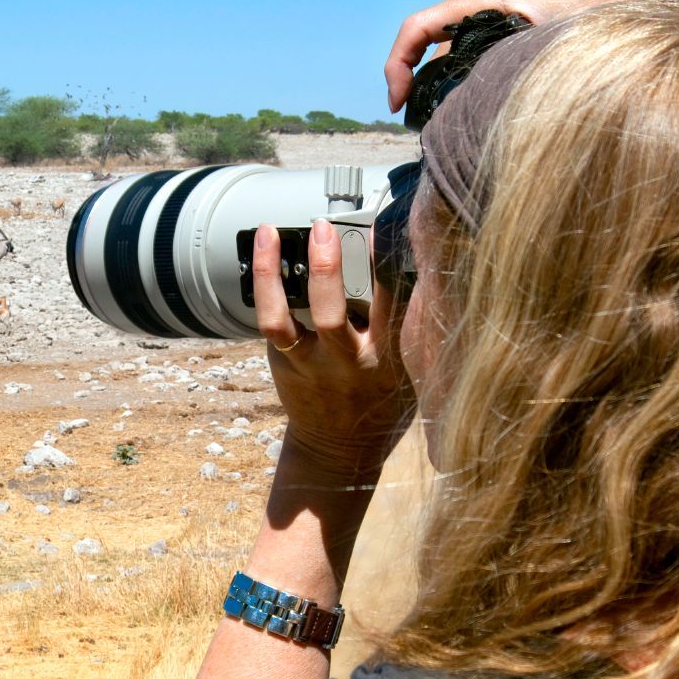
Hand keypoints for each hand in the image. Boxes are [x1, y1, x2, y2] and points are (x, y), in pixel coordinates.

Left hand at [253, 222, 411, 478]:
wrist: (341, 449)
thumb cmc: (383, 399)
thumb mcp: (411, 368)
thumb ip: (409, 326)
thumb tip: (414, 265)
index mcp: (387, 360)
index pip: (392, 307)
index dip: (388, 267)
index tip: (386, 230)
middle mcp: (346, 362)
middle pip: (332, 315)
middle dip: (327, 270)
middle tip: (324, 228)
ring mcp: (309, 363)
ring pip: (285, 319)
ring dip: (274, 274)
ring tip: (272, 232)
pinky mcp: (285, 361)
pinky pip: (270, 321)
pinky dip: (264, 284)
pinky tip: (264, 250)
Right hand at [382, 0, 678, 111]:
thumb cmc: (606, 3)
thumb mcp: (557, 42)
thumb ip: (517, 70)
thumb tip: (486, 116)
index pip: (418, 27)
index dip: (397, 65)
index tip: (398, 103)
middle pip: (433, 42)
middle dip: (419, 83)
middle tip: (420, 125)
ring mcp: (505, 8)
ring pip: (458, 47)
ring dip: (447, 82)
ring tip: (450, 123)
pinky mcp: (522, 19)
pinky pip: (481, 46)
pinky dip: (471, 75)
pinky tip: (485, 105)